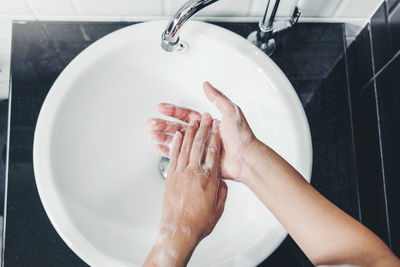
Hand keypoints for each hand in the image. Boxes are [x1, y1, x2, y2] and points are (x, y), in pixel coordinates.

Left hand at [144, 113, 227, 266]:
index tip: (217, 126)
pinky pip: (173, 156)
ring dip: (190, 133)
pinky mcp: (170, 177)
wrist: (179, 230)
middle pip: (200, 145)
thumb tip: (219, 181)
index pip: (214, 152)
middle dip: (204, 129)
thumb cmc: (199, 222)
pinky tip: (178, 136)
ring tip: (193, 122)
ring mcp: (181, 174)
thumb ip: (220, 191)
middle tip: (206, 118)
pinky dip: (176, 144)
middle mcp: (194, 173)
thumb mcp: (218, 207)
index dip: (216, 137)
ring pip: (186, 148)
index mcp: (209, 179)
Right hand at [147, 81, 257, 182]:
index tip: (161, 107)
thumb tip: (206, 84)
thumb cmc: (242, 136)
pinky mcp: (199, 160)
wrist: (246, 158)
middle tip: (151, 123)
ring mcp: (200, 147)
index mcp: (207, 122)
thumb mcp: (231, 111)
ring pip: (177, 141)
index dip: (172, 111)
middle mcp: (202, 134)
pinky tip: (159, 148)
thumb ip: (217, 98)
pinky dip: (169, 152)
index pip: (186, 115)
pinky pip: (181, 155)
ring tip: (152, 135)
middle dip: (163, 125)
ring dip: (163, 137)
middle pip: (178, 128)